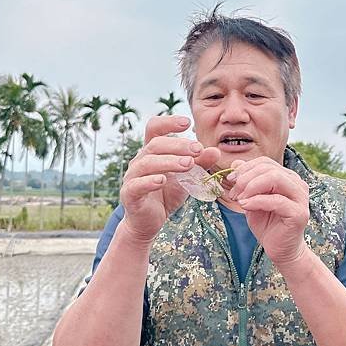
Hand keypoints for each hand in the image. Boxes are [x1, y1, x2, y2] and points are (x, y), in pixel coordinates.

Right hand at [120, 115, 219, 243]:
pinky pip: (136, 184)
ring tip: (188, 164)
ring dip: (169, 161)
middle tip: (198, 149)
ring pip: (147, 162)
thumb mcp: (187, 178)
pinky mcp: (129, 194)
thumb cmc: (166, 195)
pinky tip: (162, 180)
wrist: (149, 222)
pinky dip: (149, 181)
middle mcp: (140, 161)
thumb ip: (200, 164)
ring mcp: (132, 177)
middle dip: (178, 145)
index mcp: (152, 152)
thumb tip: (216, 150)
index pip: (154, 128)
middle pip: (155, 144)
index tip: (187, 122)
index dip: (168, 123)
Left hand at [228, 157, 309, 266]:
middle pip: (269, 168)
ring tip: (239, 199)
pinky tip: (245, 206)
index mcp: (288, 178)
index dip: (246, 168)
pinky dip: (257, 201)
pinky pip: (276, 201)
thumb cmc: (267, 224)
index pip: (266, 163)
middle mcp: (298, 184)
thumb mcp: (252, 200)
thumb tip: (236, 163)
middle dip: (246, 178)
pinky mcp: (299, 213)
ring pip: (275, 179)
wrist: (280, 250)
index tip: (231, 180)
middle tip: (233, 193)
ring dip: (252, 187)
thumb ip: (246, 182)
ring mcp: (301, 198)